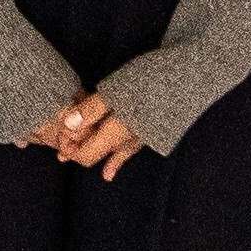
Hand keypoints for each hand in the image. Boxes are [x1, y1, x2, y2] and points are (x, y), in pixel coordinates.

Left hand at [26, 89, 151, 179]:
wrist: (192, 76)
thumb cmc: (153, 79)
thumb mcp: (116, 91)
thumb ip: (91, 109)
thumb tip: (67, 125)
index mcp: (119, 131)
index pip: (86, 153)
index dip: (70, 148)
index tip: (59, 136)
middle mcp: (130, 140)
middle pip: (97, 154)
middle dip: (77, 150)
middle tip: (59, 148)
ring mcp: (144, 138)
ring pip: (112, 153)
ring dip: (94, 154)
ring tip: (70, 159)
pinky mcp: (153, 132)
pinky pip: (129, 151)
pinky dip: (116, 160)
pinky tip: (108, 174)